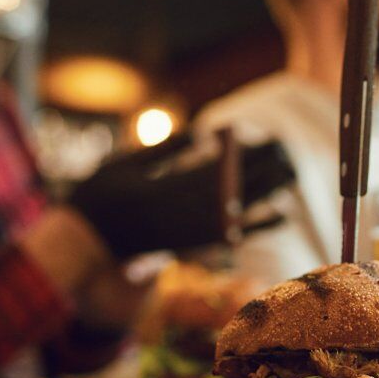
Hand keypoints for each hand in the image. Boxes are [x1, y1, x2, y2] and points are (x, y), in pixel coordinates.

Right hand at [69, 137, 294, 258]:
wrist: (86, 244)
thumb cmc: (100, 196)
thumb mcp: (125, 164)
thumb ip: (165, 150)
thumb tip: (203, 132)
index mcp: (164, 190)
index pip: (212, 170)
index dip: (243, 155)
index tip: (265, 138)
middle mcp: (181, 214)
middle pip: (232, 188)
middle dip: (262, 169)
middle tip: (288, 151)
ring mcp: (190, 232)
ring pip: (237, 210)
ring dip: (266, 193)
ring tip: (292, 175)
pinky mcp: (194, 245)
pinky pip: (233, 234)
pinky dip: (258, 225)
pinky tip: (282, 214)